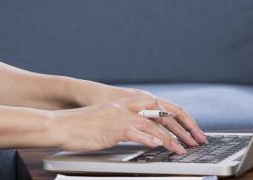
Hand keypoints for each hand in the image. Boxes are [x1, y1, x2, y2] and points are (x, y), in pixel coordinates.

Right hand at [75, 85, 207, 148]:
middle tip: (194, 139)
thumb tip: (138, 136)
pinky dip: (148, 139)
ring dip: (168, 138)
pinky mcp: (111, 128)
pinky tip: (158, 146)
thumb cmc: (78, 127)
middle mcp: (122, 107)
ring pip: (150, 124)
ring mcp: (117, 116)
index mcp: (121, 104)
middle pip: (158, 112)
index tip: (188, 129)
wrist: (58, 125)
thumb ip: (121, 125)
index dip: (174, 117)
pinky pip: (135, 132)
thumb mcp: (103, 122)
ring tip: (180, 149)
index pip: (155, 106)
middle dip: (179, 126)